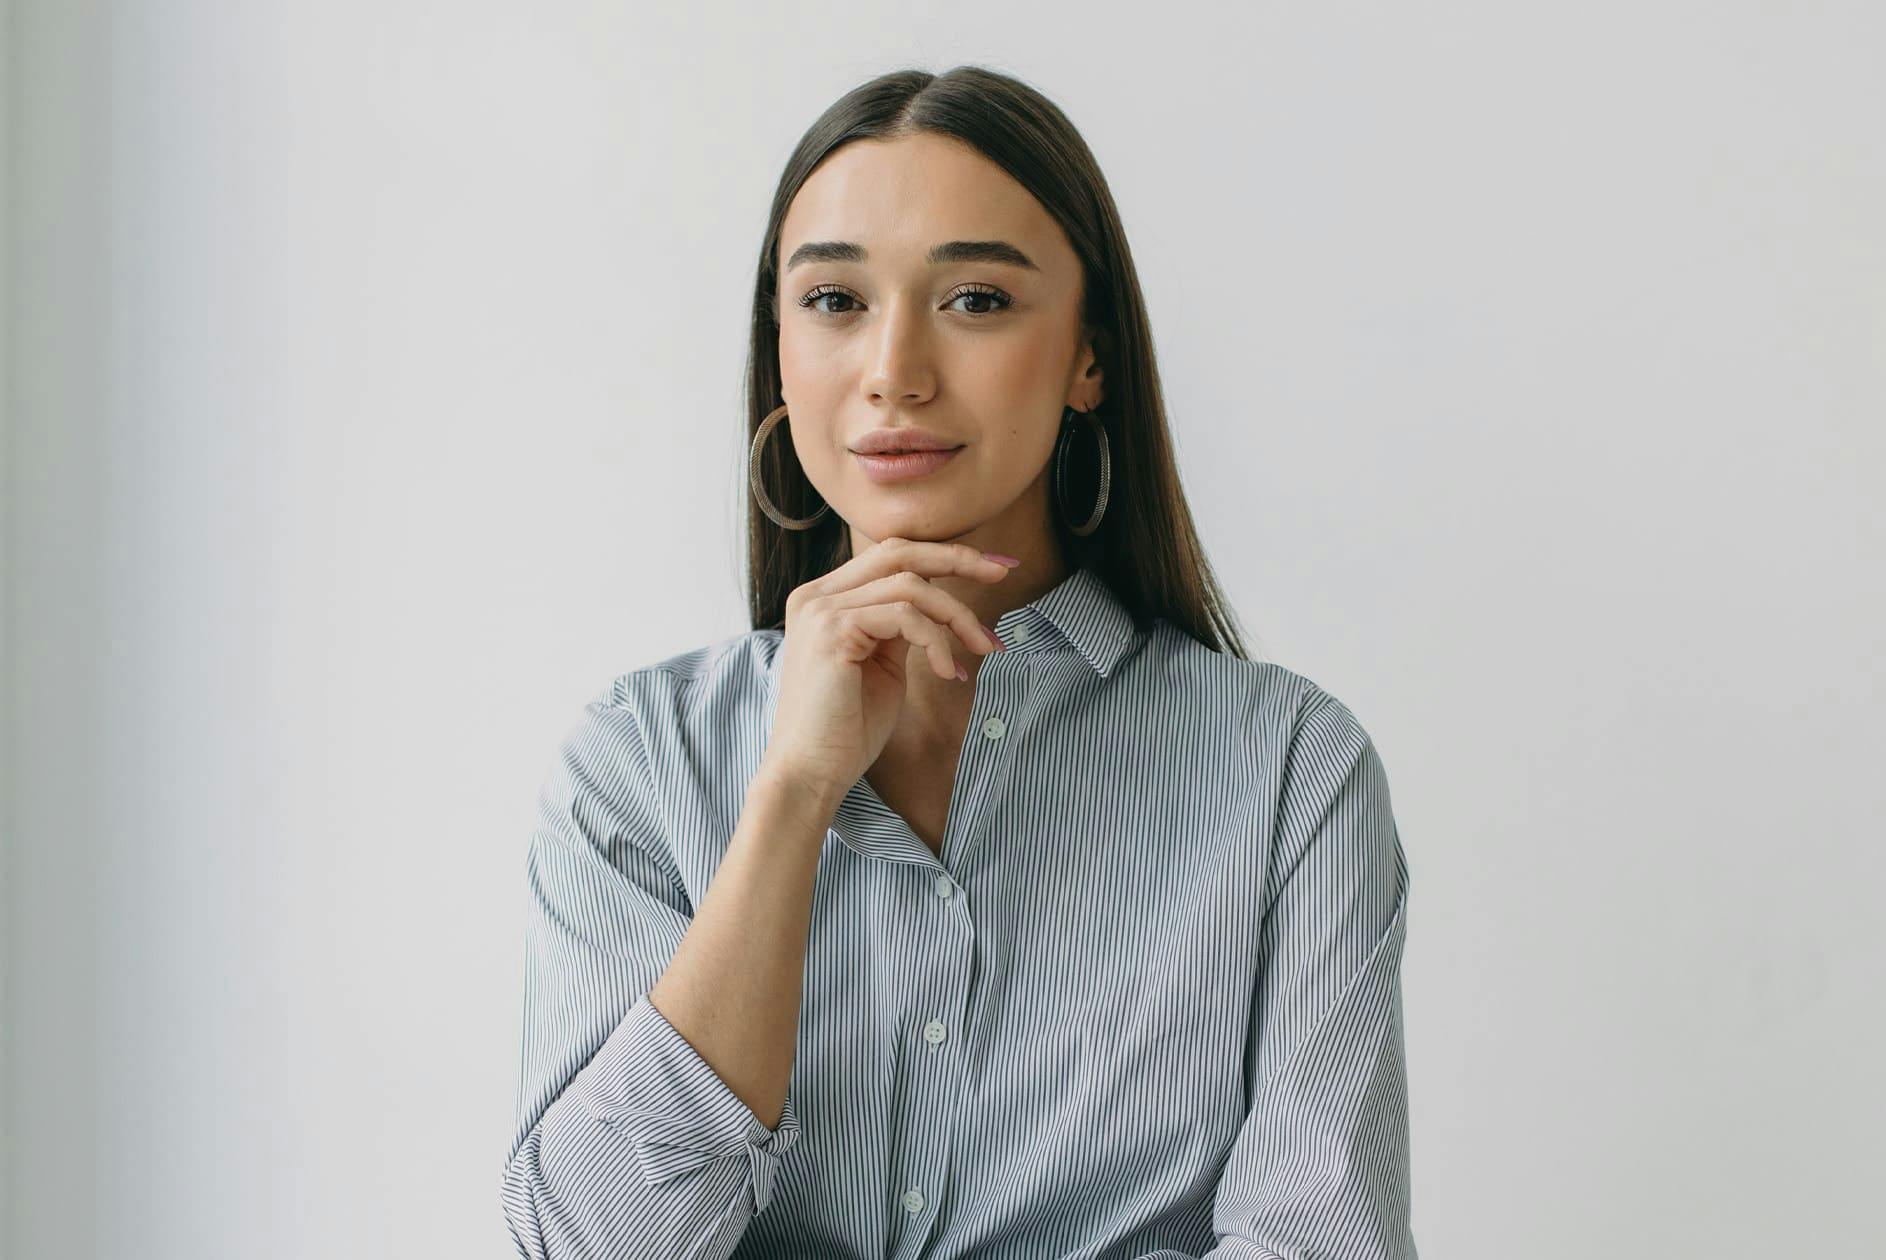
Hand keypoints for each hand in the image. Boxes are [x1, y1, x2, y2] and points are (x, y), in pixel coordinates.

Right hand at [762, 537, 1014, 795]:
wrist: (811, 773)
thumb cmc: (848, 729)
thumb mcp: (883, 664)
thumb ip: (901, 628)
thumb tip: (942, 606)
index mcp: (827, 599)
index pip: (891, 555)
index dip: (944, 555)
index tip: (993, 566)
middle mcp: (817, 595)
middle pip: (900, 551)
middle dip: (959, 557)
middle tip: (1003, 572)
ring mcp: (821, 609)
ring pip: (911, 585)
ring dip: (958, 615)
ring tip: (985, 648)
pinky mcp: (832, 630)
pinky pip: (905, 617)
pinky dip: (937, 642)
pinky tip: (949, 674)